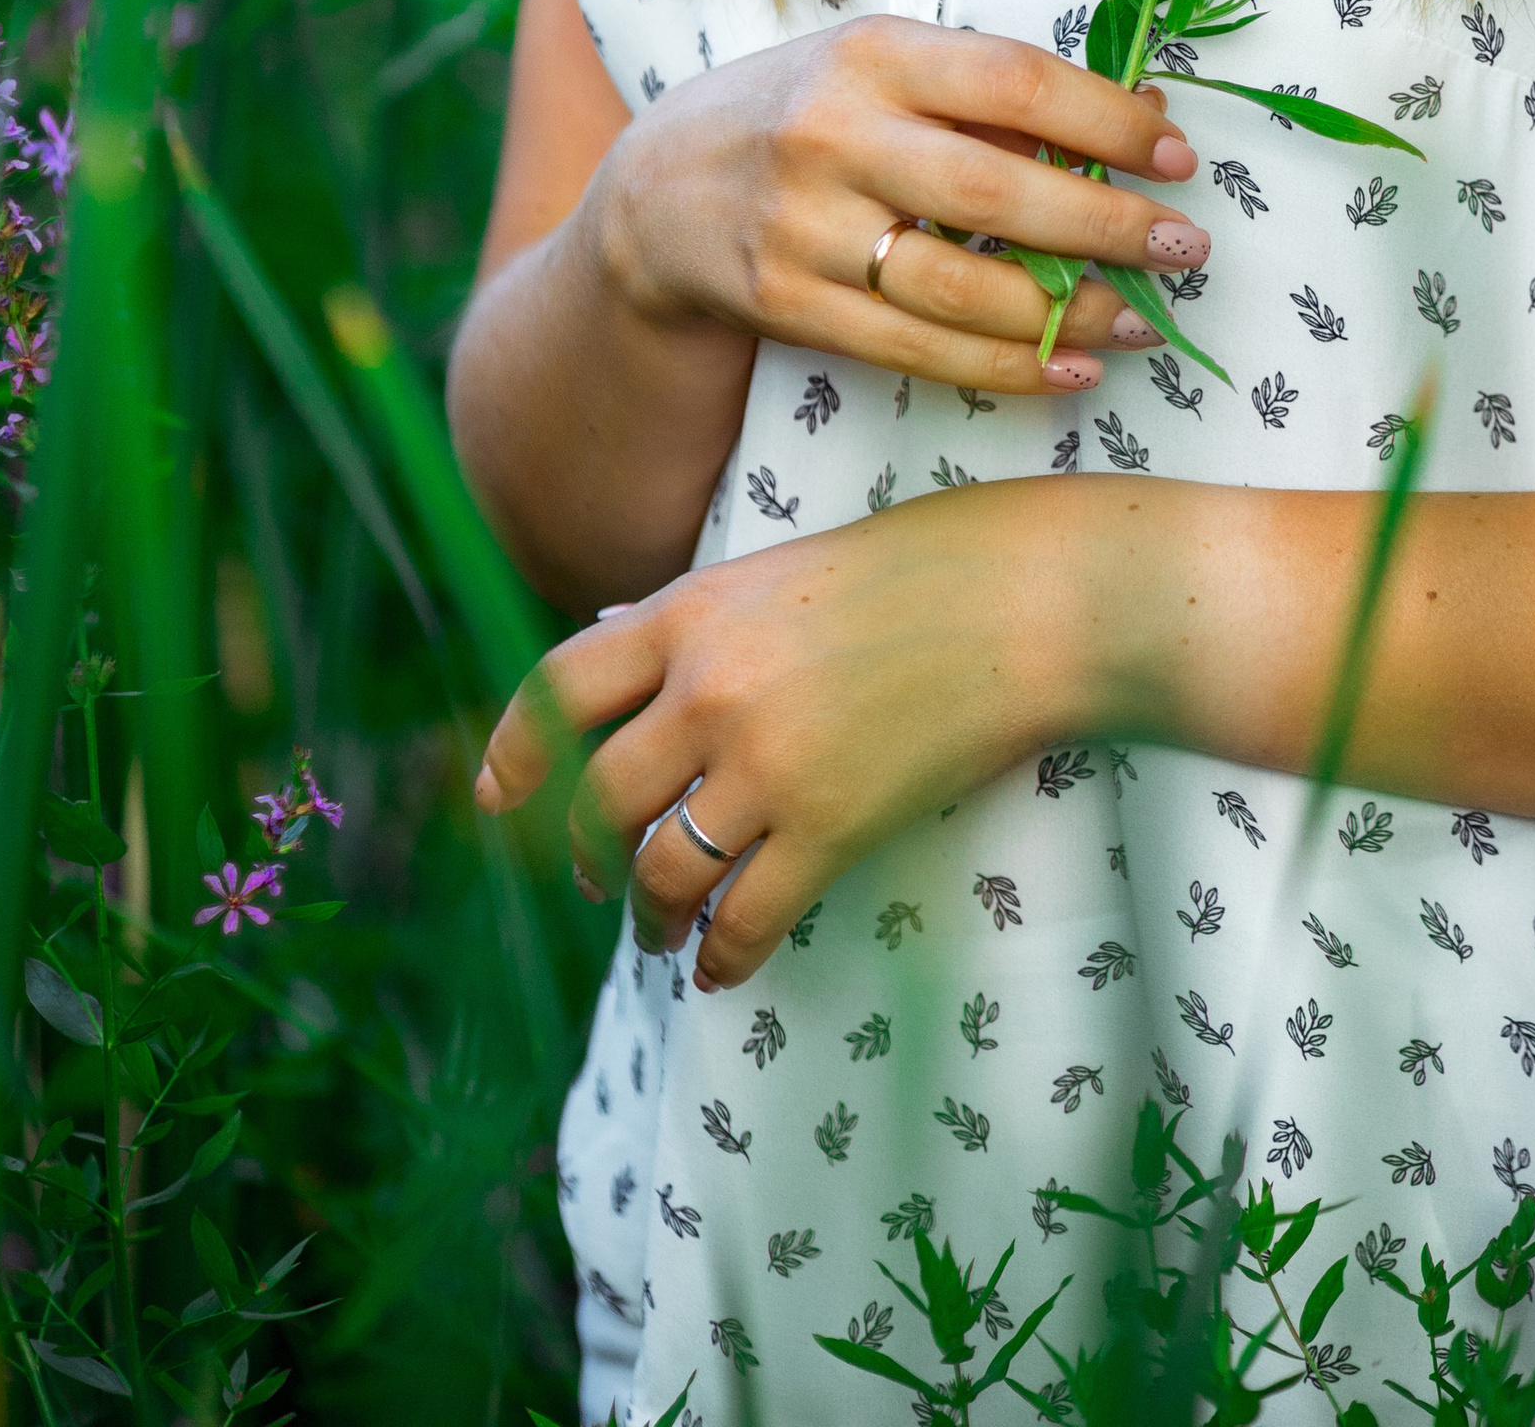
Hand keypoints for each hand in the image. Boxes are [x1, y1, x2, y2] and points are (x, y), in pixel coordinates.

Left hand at [473, 482, 1118, 988]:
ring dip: (649, 919)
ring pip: (661, 870)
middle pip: (603, 799)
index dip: (518, 748)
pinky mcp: (829, 826)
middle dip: (590, 859)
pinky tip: (725, 967)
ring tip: (663, 935)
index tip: (502, 795)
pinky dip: (723, 956)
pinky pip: (744, 919)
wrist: (1033, 598)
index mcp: (693, 609)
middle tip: (600, 885)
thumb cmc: (927, 566)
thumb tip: (618, 652)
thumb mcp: (788, 569)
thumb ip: (705, 619)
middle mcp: (709, 687)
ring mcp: (766, 761)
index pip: (561, 686)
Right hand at [587, 14, 1209, 401]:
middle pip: (994, 189)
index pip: (1013, 80)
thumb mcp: (884, 70)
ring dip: (1067, 311)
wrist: (659, 191)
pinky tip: (1071, 365)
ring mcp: (804, 226)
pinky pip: (917, 346)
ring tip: (1145, 320)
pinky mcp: (787, 303)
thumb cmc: (807, 114)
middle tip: (1186, 248)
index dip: (1107, 121)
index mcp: (872, 53)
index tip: (1178, 155)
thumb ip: (997, 94)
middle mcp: (833, 134)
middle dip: (1106, 225)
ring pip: (959, 284)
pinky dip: (1005, 366)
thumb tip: (1148, 114)